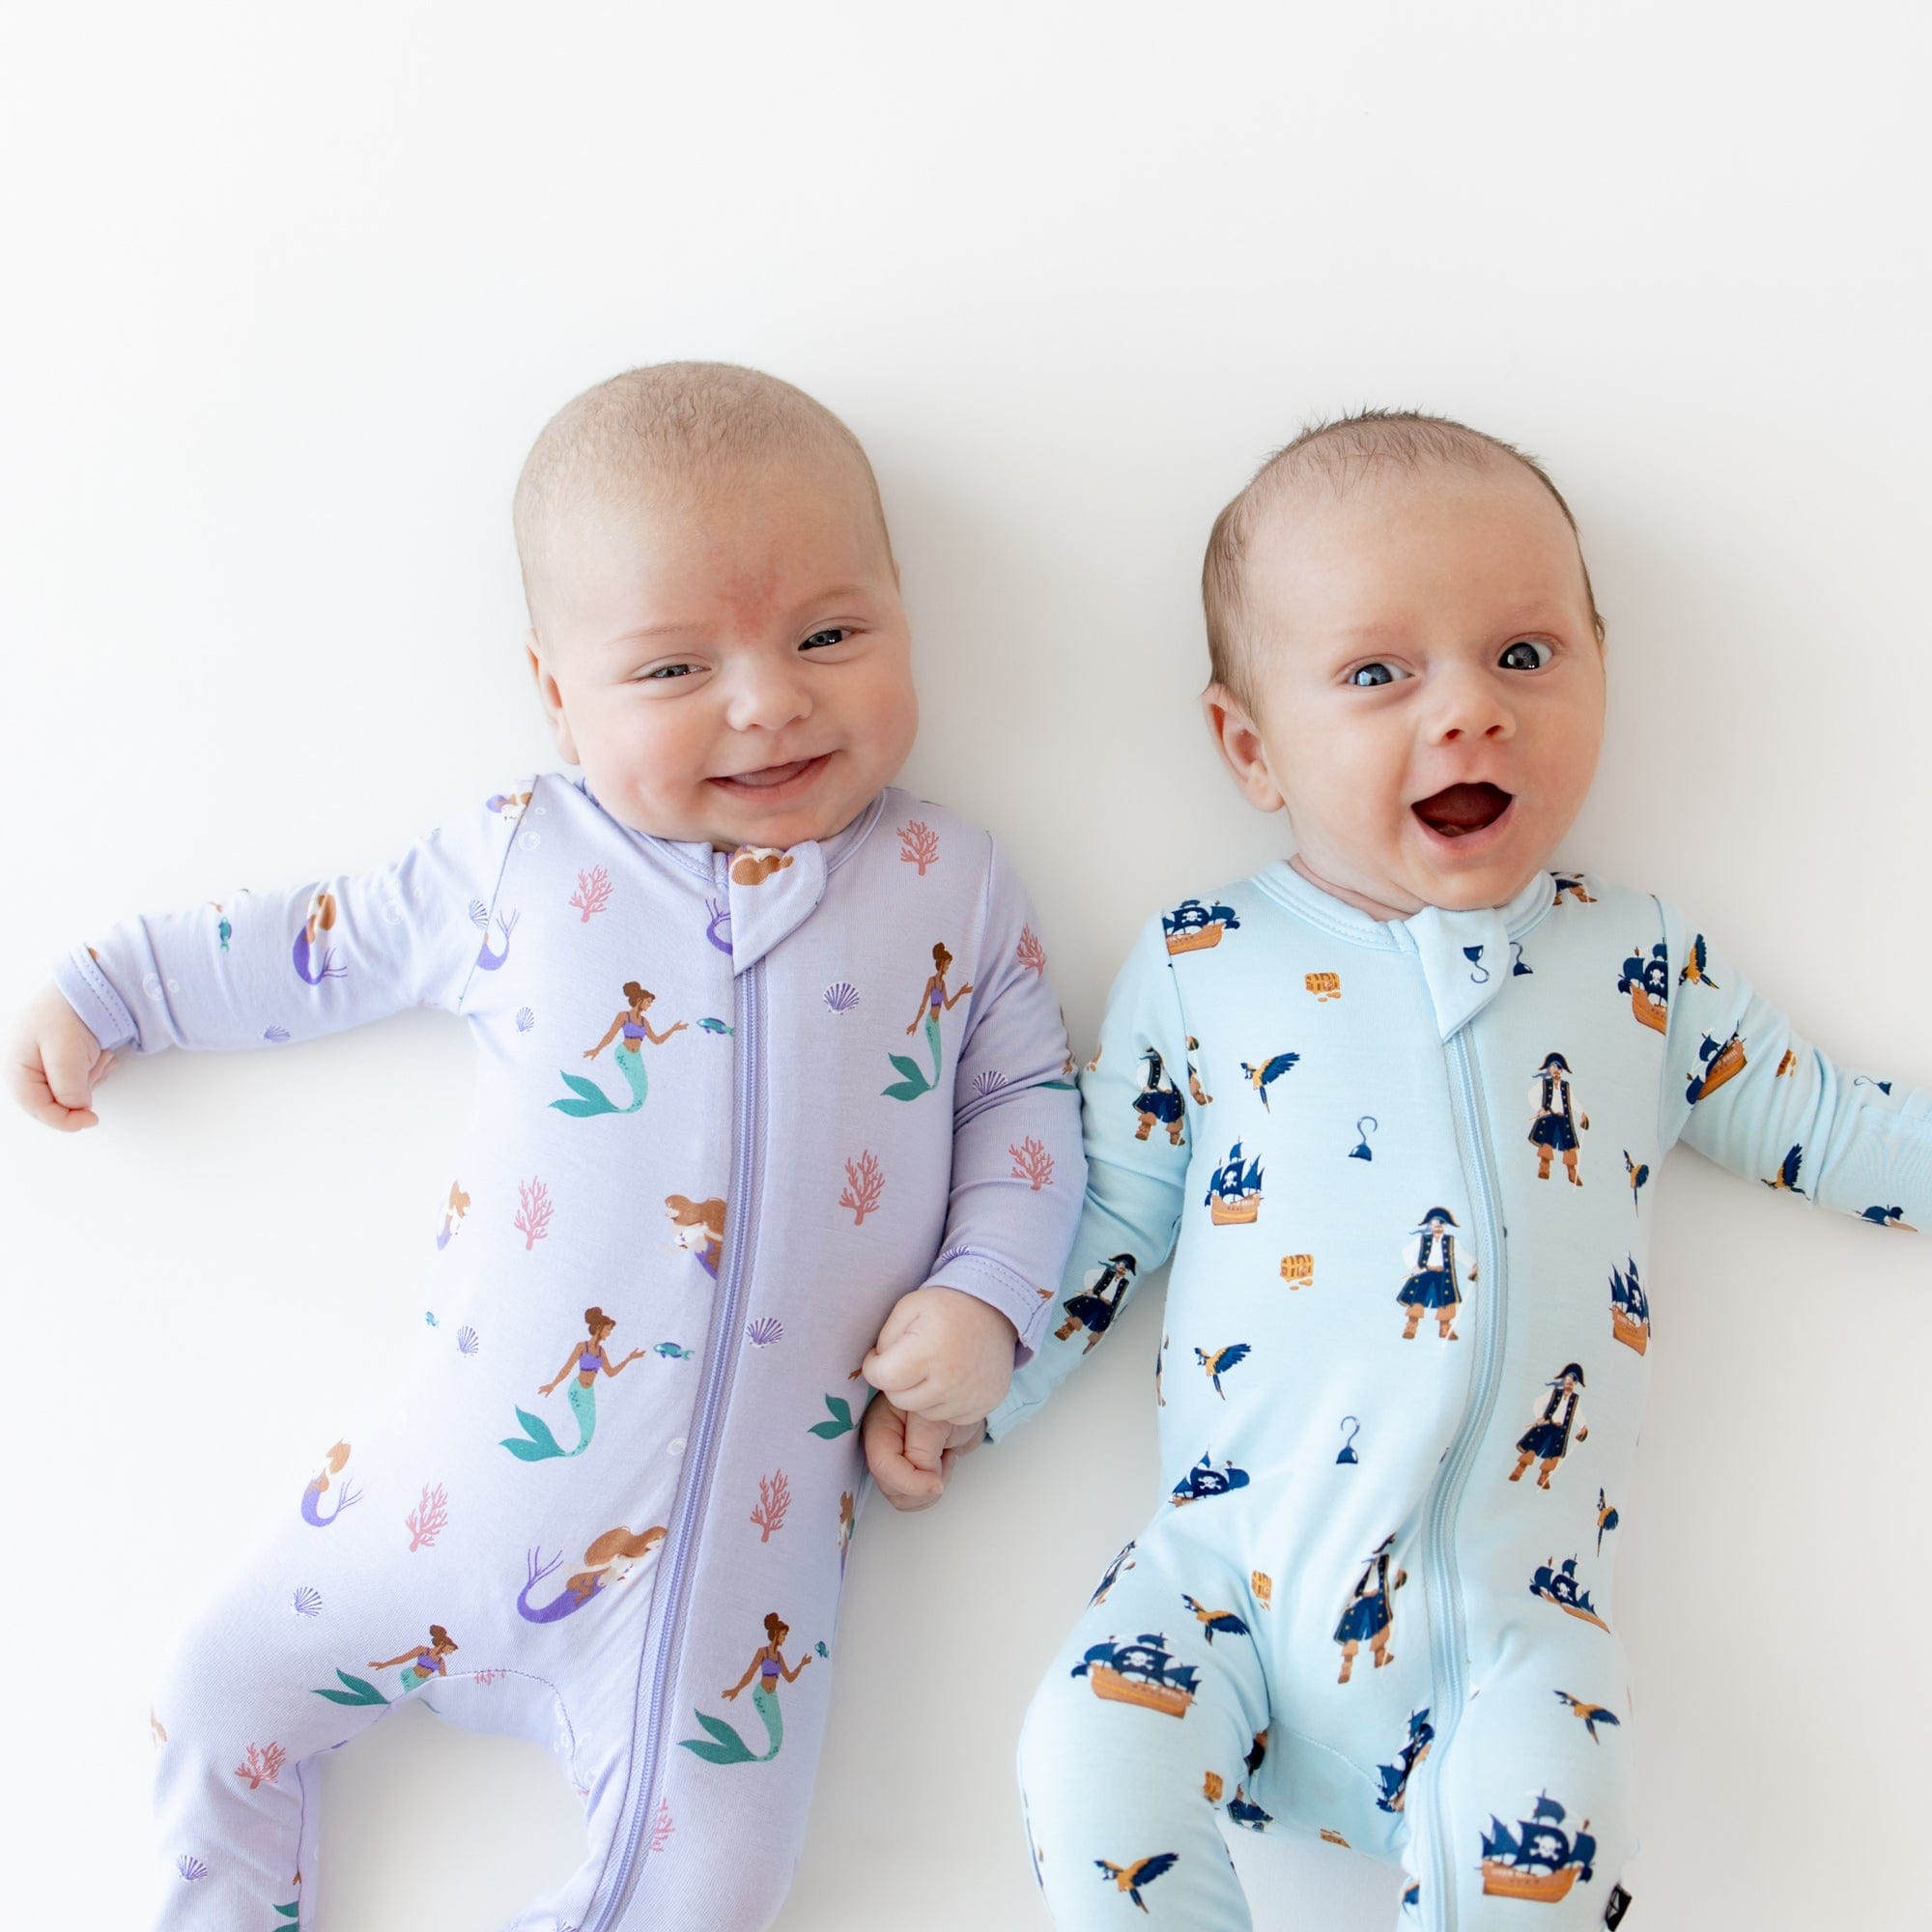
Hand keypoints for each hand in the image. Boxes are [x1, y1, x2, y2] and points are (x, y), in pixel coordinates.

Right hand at [8, 982, 117, 1130]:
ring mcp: (43, 1066)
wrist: (84, 982)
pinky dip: (95, 1070)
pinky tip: (102, 1052)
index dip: (65, 1120)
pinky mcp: (61, 1062)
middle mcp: (26, 1071)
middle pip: (57, 1102)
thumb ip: (68, 1088)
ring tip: (100, 1052)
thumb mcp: (66, 1053)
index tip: (91, 1120)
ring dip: (92, 1077)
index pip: (39, 1109)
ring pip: (73, 1092)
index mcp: (17, 1070)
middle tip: (99, 1061)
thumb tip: (77, 1111)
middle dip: (83, 1088)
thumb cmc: (66, 1011)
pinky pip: (81, 1079)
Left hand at [861, 1286, 1015, 1428]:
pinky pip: (949, 1418)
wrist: (997, 1308)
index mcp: (928, 1351)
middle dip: (896, 1381)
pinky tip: (951, 1379)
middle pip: (899, 1399)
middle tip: (909, 1360)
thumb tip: (876, 1370)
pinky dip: (944, 1403)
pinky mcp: (983, 1406)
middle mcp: (949, 1380)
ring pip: (923, 1412)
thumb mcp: (907, 1307)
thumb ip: (884, 1339)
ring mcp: (969, 1397)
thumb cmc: (947, 1306)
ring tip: (932, 1368)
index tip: (882, 1355)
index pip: (882, 1378)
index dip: (875, 1365)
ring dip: (920, 1393)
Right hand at [861, 1392, 982, 1510]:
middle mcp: (883, 1446)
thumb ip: (921, 1452)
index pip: (884, 1466)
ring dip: (929, 1488)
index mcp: (880, 1426)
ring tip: (944, 1457)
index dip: (910, 1483)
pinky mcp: (910, 1472)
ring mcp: (896, 1461)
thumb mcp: (934, 1421)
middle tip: (944, 1458)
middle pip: (890, 1487)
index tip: (937, 1483)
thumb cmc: (950, 1400)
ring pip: (902, 1498)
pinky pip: (916, 1499)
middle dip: (921, 1486)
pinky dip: (933, 1489)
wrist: (967, 1399)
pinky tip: (943, 1461)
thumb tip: (923, 1484)